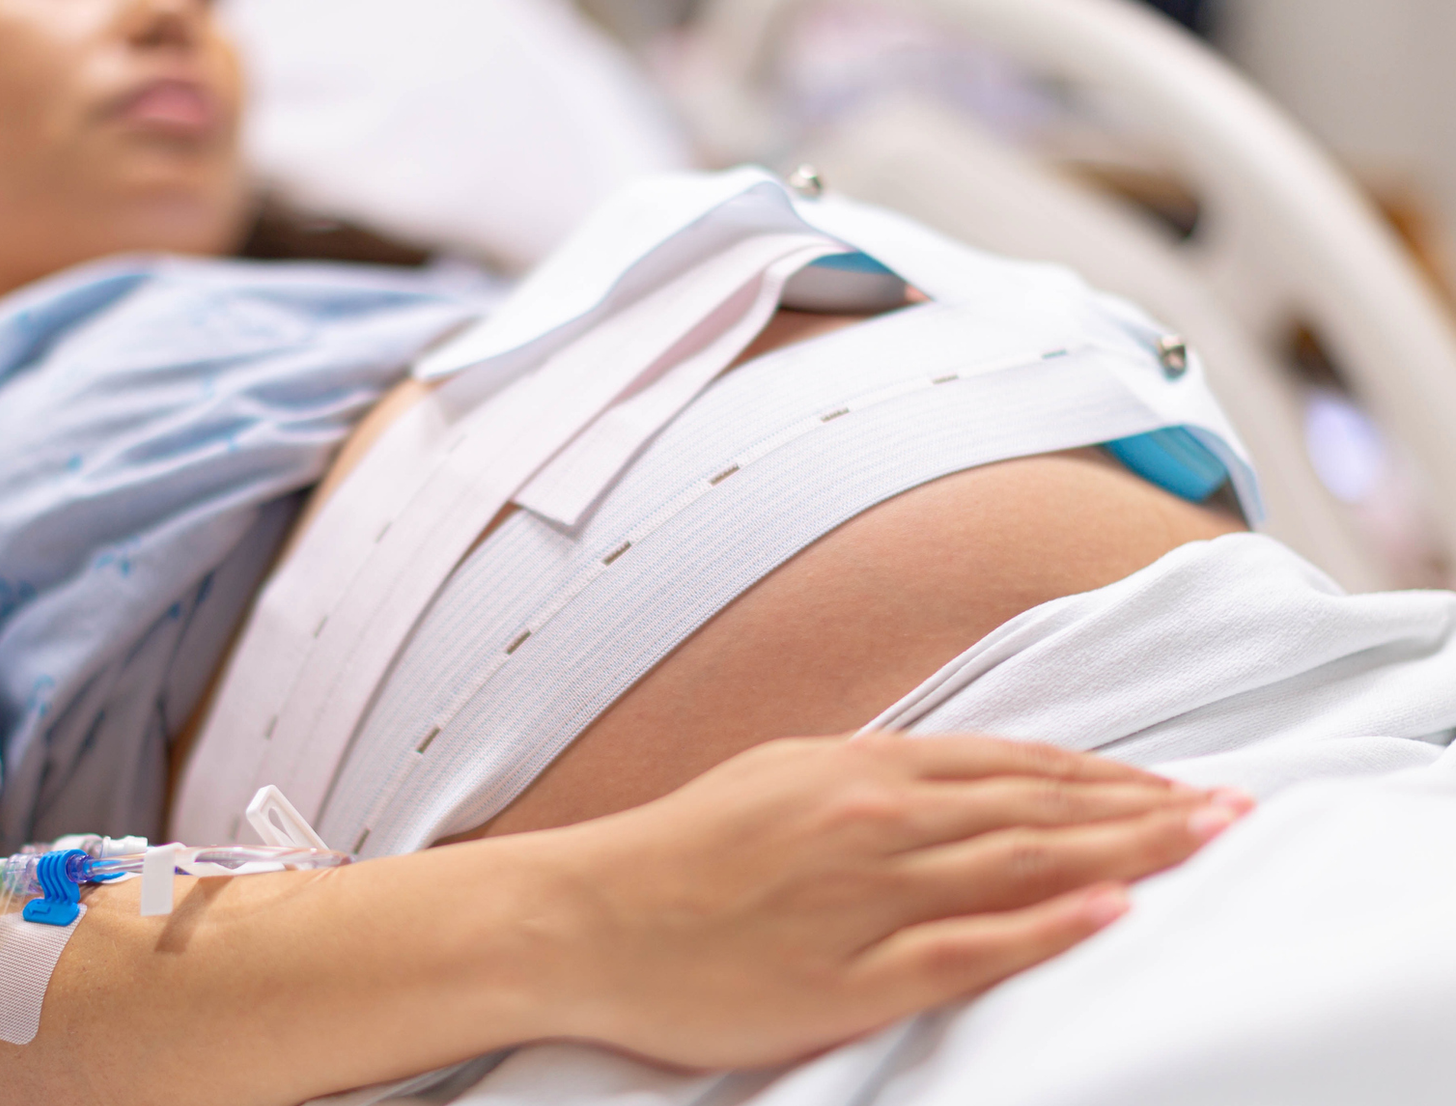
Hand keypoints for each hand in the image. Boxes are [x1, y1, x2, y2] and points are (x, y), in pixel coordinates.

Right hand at [537, 733, 1247, 1068]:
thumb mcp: (777, 776)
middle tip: (1234, 809)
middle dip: (1146, 808)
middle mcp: (875, 820)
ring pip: (1020, 864)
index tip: (1177, 783)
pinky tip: (1105, 911)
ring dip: (1122, 852)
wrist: (587, 916)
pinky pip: (964, 948)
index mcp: (859, 771)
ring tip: (1201, 845)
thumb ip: (868, 777)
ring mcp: (865, 896)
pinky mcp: (847, 973)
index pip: (1015, 765)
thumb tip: (949, 777)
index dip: (1107, 774)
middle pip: (1039, 808)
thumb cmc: (677, 850)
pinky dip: (1041, 927)